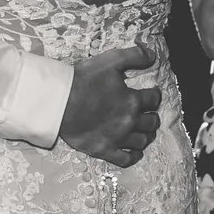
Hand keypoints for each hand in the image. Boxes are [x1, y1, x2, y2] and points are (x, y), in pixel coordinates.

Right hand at [61, 43, 164, 167]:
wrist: (59, 102)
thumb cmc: (83, 80)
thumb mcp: (110, 60)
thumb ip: (134, 56)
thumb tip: (153, 55)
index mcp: (132, 100)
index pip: (153, 99)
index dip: (154, 96)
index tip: (152, 95)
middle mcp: (129, 121)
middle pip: (151, 123)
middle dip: (152, 117)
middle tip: (148, 114)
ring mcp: (117, 138)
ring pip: (142, 141)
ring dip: (146, 135)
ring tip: (144, 132)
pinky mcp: (104, 150)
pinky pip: (126, 159)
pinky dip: (134, 156)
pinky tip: (135, 152)